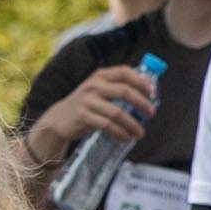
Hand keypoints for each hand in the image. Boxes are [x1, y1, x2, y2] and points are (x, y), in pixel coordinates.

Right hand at [28, 66, 159, 167]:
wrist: (58, 119)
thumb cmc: (84, 105)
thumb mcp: (97, 90)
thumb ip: (116, 88)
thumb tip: (144, 91)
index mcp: (100, 76)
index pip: (124, 72)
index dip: (141, 81)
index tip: (151, 92)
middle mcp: (94, 85)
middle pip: (124, 91)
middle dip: (141, 103)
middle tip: (150, 114)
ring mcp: (87, 101)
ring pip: (117, 112)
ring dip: (132, 124)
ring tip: (140, 133)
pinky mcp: (83, 116)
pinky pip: (107, 125)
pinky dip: (120, 132)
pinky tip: (126, 137)